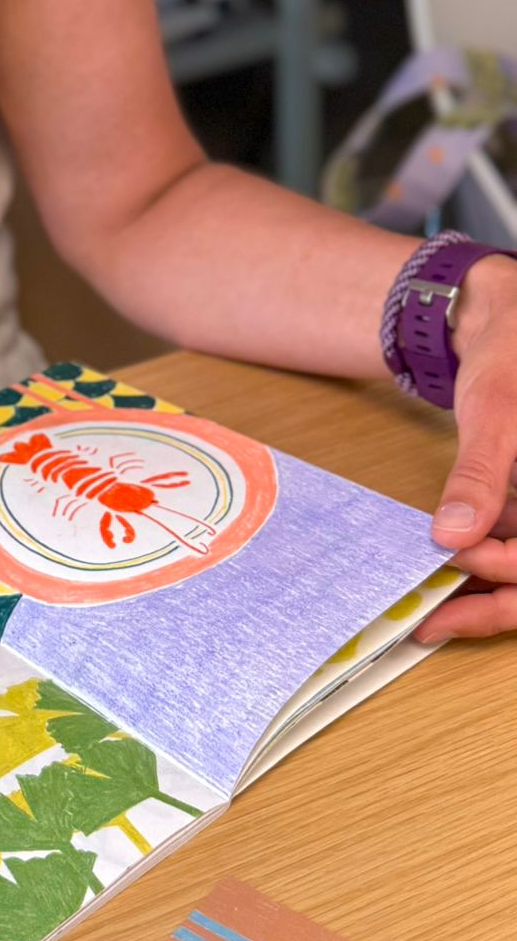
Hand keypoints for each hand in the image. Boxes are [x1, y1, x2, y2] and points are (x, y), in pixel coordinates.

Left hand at [417, 254, 516, 642]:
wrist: (509, 319)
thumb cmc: (513, 354)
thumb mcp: (495, 410)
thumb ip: (479, 474)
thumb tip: (451, 536)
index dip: (505, 568)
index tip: (454, 558)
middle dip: (494, 603)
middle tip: (434, 621)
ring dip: (488, 590)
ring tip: (431, 611)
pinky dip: (486, 561)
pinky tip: (446, 571)